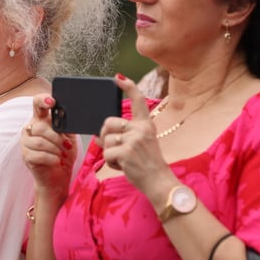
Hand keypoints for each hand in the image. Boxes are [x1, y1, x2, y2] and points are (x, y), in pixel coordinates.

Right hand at [21, 93, 76, 202]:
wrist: (59, 177)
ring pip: (39, 141)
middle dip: (56, 137)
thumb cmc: (63, 155)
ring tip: (61, 154)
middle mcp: (30, 129)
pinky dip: (51, 158)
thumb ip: (67, 124)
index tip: (52, 101)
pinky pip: (38, 154)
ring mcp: (26, 143)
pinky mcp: (26, 156)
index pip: (37, 104)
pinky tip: (56, 160)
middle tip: (65, 145)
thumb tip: (71, 114)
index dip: (43, 100)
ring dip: (55, 149)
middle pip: (40, 126)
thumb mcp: (69, 136)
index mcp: (40, 120)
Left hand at [99, 75, 174, 196]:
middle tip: (116, 148)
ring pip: (106, 140)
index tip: (118, 78)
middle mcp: (141, 129)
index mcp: (146, 124)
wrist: (159, 181)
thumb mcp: (142, 142)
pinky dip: (111, 163)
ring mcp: (134, 139)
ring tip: (124, 160)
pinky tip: (123, 166)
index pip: (138, 100)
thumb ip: (126, 134)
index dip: (128, 87)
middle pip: (108, 123)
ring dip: (110, 153)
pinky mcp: (126, 151)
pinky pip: (107, 154)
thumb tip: (100, 133)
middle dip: (105, 136)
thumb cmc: (147, 163)